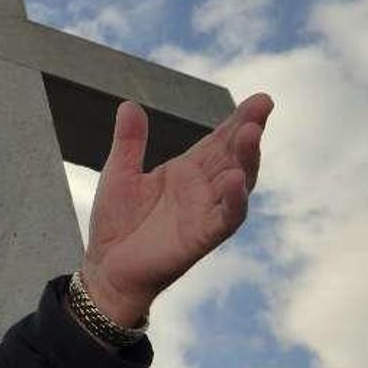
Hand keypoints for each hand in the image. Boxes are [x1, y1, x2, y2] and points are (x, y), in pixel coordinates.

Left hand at [80, 93, 273, 326]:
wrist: (106, 268)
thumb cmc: (117, 223)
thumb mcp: (120, 173)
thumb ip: (129, 141)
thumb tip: (128, 104)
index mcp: (187, 171)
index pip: (219, 140)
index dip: (238, 119)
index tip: (260, 99)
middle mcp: (203, 189)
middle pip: (234, 156)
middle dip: (249, 130)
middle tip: (262, 105)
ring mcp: (205, 213)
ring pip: (237, 183)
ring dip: (247, 159)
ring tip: (251, 133)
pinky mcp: (201, 237)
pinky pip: (225, 219)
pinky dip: (233, 201)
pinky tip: (236, 180)